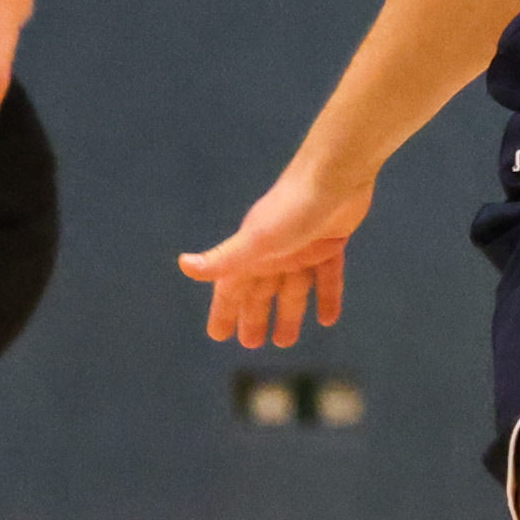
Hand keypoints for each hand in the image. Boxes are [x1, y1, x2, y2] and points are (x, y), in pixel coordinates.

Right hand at [177, 159, 372, 348]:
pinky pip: (326, 276)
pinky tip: (328, 320)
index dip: (224, 312)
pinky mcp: (330, 242)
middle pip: (260, 292)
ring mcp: (302, 248)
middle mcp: (274, 252)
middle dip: (253, 317)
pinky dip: (326, 296)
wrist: (335, 175)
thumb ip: (224, 257)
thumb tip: (184, 265)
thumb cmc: (292, 209)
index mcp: (252, 253)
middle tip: (250, 344)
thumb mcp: (256, 240)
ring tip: (285, 341)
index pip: (231, 289)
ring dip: (288, 314)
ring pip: (293, 289)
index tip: (217, 335)